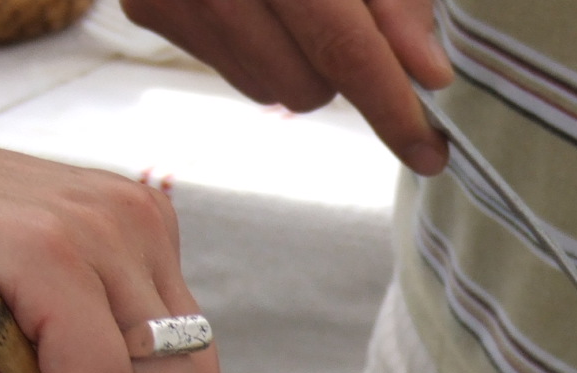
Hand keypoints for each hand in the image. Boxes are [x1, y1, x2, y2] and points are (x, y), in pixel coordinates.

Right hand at [121, 0, 450, 172]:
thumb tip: (427, 76)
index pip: (343, 46)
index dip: (392, 107)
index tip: (430, 154)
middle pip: (306, 87)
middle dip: (342, 72)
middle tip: (351, 23)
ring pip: (268, 90)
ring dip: (298, 63)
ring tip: (299, 4)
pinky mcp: (146, 6)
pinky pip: (230, 69)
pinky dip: (257, 47)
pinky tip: (256, 0)